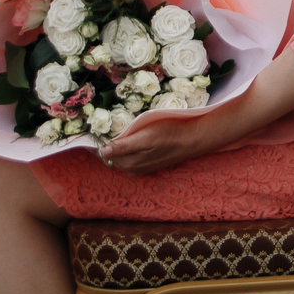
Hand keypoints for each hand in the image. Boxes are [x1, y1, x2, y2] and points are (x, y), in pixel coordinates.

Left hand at [96, 105, 233, 176]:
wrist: (191, 139)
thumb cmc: (168, 134)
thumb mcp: (145, 137)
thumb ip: (123, 146)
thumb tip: (102, 151)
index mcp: (128, 163)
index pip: (104, 152)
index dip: (102, 140)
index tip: (102, 127)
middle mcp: (131, 169)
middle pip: (112, 154)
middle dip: (110, 142)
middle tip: (114, 124)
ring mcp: (140, 168)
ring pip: (122, 155)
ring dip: (120, 144)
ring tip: (125, 129)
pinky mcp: (148, 164)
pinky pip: (131, 156)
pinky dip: (129, 147)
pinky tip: (136, 137)